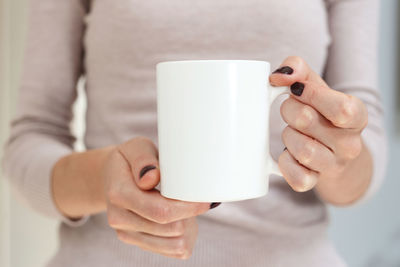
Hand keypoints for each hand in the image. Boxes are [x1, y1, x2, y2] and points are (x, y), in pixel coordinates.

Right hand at [102, 137, 211, 258]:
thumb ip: (144, 160)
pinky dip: (184, 236)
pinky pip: (173, 251)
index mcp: (119, 194)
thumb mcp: (136, 147)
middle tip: (193, 196)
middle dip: (190, 215)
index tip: (205, 199)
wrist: (111, 177)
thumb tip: (151, 179)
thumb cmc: (129, 159)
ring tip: (184, 206)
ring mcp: (128, 234)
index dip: (188, 208)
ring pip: (175, 245)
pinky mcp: (138, 242)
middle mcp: (120, 219)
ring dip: (188, 227)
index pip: (160, 212)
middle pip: (171, 229)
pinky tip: (180, 218)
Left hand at [270, 56, 370, 202]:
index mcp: (356, 116)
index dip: (311, 94)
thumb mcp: (315, 86)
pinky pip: (296, 177)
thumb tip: (279, 75)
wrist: (331, 152)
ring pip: (302, 150)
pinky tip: (288, 155)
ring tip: (292, 133)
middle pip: (307, 120)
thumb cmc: (320, 114)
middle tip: (290, 111)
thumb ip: (298, 69)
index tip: (296, 89)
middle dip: (289, 110)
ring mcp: (333, 165)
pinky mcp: (314, 182)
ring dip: (287, 136)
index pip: (341, 108)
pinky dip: (285, 164)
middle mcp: (349, 144)